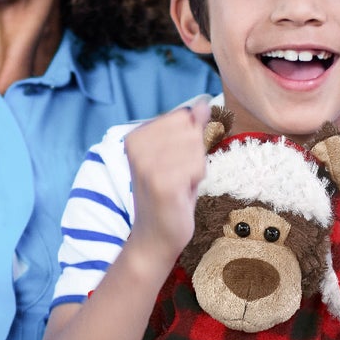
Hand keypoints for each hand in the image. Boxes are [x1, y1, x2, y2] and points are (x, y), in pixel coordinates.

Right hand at [123, 100, 210, 272]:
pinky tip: (181, 194)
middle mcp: (136, 146)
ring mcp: (146, 164)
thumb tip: (203, 103)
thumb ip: (190, 128)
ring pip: (196, 149)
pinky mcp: (161, 183)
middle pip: (191, 131)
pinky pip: (198, 167)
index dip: (189, 142)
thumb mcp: (179, 155)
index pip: (184, 118)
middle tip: (178, 177)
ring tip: (179, 186)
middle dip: (194, 156)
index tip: (175, 163)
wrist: (155, 236)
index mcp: (135, 136)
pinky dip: (196, 182)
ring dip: (195, 170)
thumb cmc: (169, 195)